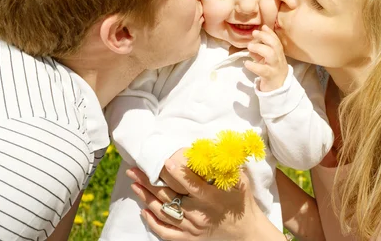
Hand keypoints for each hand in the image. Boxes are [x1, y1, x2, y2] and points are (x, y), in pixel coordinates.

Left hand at [127, 149, 281, 240]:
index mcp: (212, 197)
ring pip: (162, 212)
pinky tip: (143, 211)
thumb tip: (217, 148)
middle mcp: (199, 213)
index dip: (176, 173)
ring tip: (133, 183)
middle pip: (168, 196)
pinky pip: (165, 232)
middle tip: (134, 169)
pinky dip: (152, 222)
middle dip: (149, 182)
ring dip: (145, 197)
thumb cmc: (242, 203)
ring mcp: (191, 227)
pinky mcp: (188, 238)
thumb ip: (229, 167)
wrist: (246, 233)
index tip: (163, 161)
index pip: (190, 184)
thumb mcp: (241, 182)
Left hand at [245, 25, 288, 91]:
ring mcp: (275, 68)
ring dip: (260, 48)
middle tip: (254, 33)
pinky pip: (263, 70)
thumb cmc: (271, 72)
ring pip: (271, 55)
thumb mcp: (266, 60)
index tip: (262, 26)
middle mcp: (279, 59)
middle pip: (276, 45)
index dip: (270, 33)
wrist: (278, 90)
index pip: (276, 41)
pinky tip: (247, 63)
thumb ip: (260, 52)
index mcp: (278, 54)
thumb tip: (251, 43)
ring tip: (249, 47)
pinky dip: (254, 66)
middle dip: (265, 37)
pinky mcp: (270, 77)